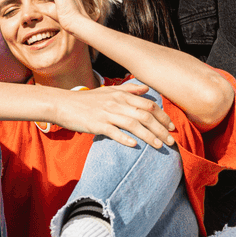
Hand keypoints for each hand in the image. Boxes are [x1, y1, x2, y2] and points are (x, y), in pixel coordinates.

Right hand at [50, 83, 175, 148]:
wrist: (63, 104)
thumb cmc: (87, 100)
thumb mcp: (109, 91)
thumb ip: (129, 90)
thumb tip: (147, 89)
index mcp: (122, 95)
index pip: (149, 105)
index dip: (163, 116)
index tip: (172, 127)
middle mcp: (117, 103)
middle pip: (145, 116)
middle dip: (161, 129)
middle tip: (171, 141)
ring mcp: (107, 114)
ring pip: (133, 125)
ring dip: (149, 136)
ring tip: (159, 146)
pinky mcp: (97, 124)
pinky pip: (114, 132)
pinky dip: (126, 139)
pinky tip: (135, 146)